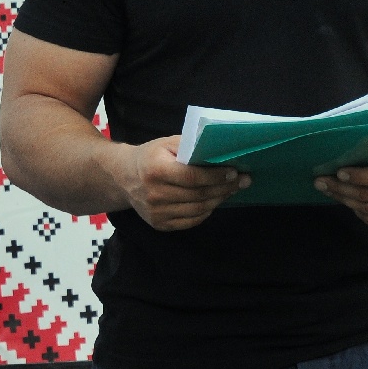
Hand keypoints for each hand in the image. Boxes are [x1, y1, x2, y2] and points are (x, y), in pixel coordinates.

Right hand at [112, 136, 249, 230]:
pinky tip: (214, 201)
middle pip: (198, 195)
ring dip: (218, 200)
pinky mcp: (159, 224)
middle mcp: (154, 194)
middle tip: (243, 181)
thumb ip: (191, 147)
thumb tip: (220, 152)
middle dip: (224, 188)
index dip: (215, 176)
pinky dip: (206, 211)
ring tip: (231, 190)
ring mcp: (156, 212)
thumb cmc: (151, 156)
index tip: (234, 172)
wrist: (124, 177)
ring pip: (198, 210)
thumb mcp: (167, 144)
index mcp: (155, 170)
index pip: (192, 177)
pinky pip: (190, 221)